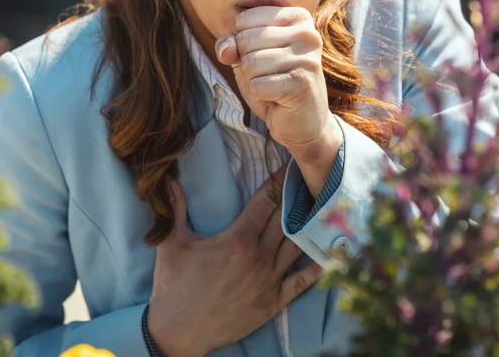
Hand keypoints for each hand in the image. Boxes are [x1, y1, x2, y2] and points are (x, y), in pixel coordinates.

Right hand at [147, 165, 323, 356]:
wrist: (179, 332)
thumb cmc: (173, 286)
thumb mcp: (171, 244)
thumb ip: (175, 209)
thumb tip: (168, 180)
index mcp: (237, 240)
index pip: (265, 202)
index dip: (278, 181)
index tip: (290, 165)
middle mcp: (258, 258)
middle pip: (285, 218)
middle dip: (297, 195)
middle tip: (310, 176)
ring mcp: (268, 281)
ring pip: (296, 245)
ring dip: (309, 223)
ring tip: (323, 204)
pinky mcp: (273, 302)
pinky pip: (301, 281)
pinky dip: (317, 266)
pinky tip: (330, 251)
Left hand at [215, 6, 336, 161]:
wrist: (303, 122)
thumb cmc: (275, 82)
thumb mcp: (249, 56)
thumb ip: (232, 44)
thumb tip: (225, 51)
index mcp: (297, 18)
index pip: (245, 19)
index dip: (242, 42)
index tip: (264, 55)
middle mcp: (307, 33)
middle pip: (246, 39)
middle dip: (246, 63)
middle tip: (268, 75)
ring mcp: (307, 58)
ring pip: (250, 63)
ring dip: (253, 80)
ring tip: (273, 85)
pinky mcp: (302, 83)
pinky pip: (257, 85)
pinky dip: (260, 95)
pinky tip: (277, 97)